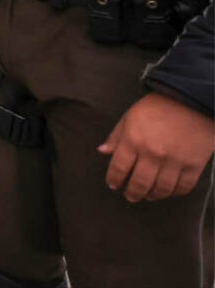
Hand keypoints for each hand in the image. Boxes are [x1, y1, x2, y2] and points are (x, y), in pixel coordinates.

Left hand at [98, 92, 214, 201]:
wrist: (190, 100)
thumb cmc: (157, 106)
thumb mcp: (130, 116)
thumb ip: (116, 136)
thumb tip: (102, 151)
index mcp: (133, 140)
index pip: (119, 168)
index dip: (114, 179)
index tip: (113, 185)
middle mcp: (152, 153)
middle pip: (139, 183)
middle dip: (132, 193)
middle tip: (130, 196)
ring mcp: (174, 161)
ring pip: (161, 189)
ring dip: (152, 196)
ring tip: (147, 196)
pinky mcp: (193, 165)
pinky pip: (182, 187)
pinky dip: (174, 193)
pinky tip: (168, 191)